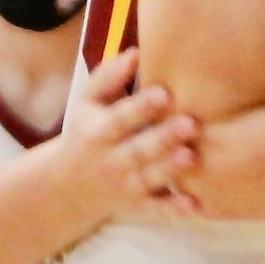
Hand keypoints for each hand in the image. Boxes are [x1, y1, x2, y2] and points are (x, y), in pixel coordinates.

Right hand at [62, 48, 199, 215]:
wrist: (68, 186)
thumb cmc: (88, 132)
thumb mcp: (87, 104)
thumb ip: (108, 77)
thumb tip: (136, 52)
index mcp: (98, 132)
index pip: (119, 119)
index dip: (140, 107)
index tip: (163, 93)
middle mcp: (110, 161)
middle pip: (138, 150)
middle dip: (162, 138)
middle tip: (190, 123)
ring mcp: (124, 187)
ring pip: (148, 179)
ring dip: (169, 170)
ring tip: (191, 156)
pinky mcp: (137, 207)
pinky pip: (156, 211)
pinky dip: (174, 210)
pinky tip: (195, 206)